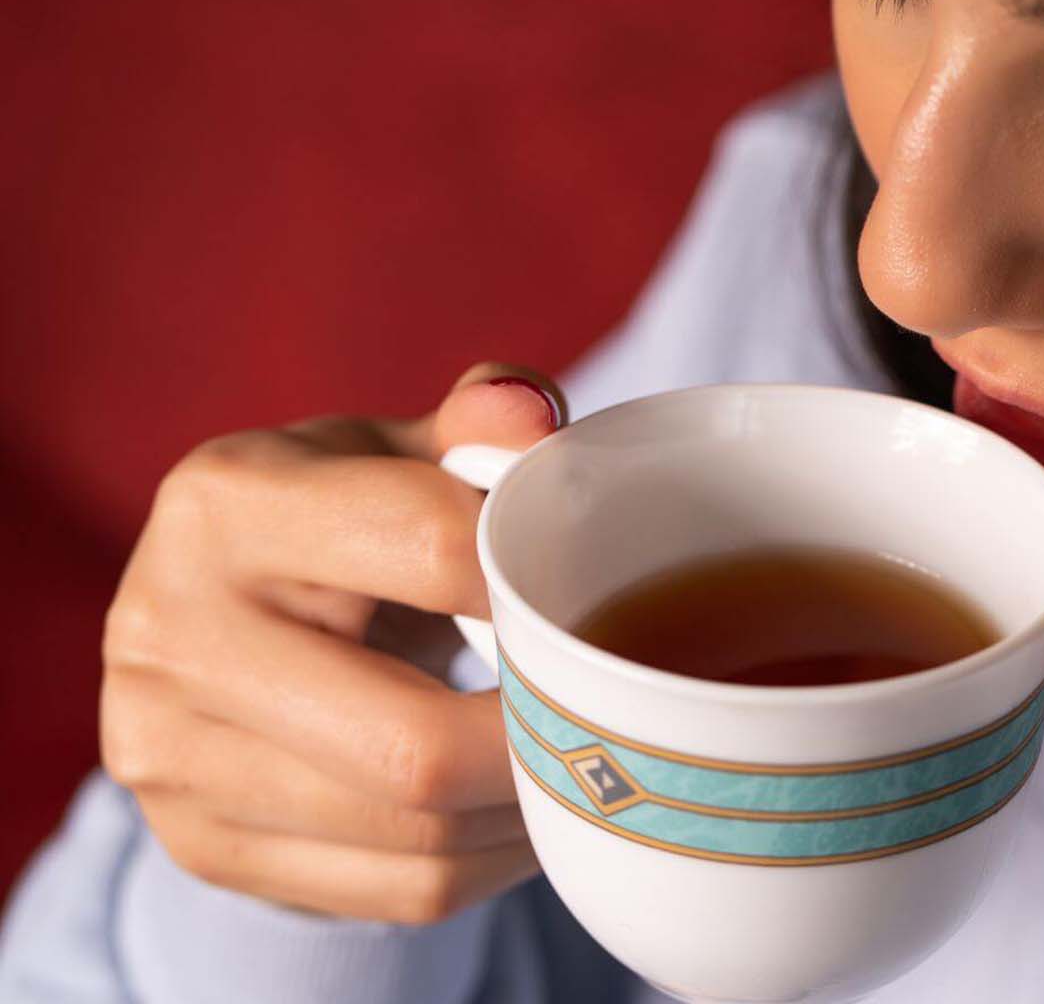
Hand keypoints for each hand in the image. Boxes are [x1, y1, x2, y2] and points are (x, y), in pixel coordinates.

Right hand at [100, 363, 565, 923]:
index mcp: (226, 502)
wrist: (209, 628)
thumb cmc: (340, 522)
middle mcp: (171, 630)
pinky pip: (398, 891)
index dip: (536, 577)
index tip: (591, 593)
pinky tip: (529, 816)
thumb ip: (475, 427)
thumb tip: (534, 417)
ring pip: (415, 835)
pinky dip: (491, 862)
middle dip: (540, 740)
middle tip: (609, 716)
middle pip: (411, 742)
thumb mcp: (393, 454)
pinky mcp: (202, 845)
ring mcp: (170, 755)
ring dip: (528, 813)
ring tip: (584, 767)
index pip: (427, 545)